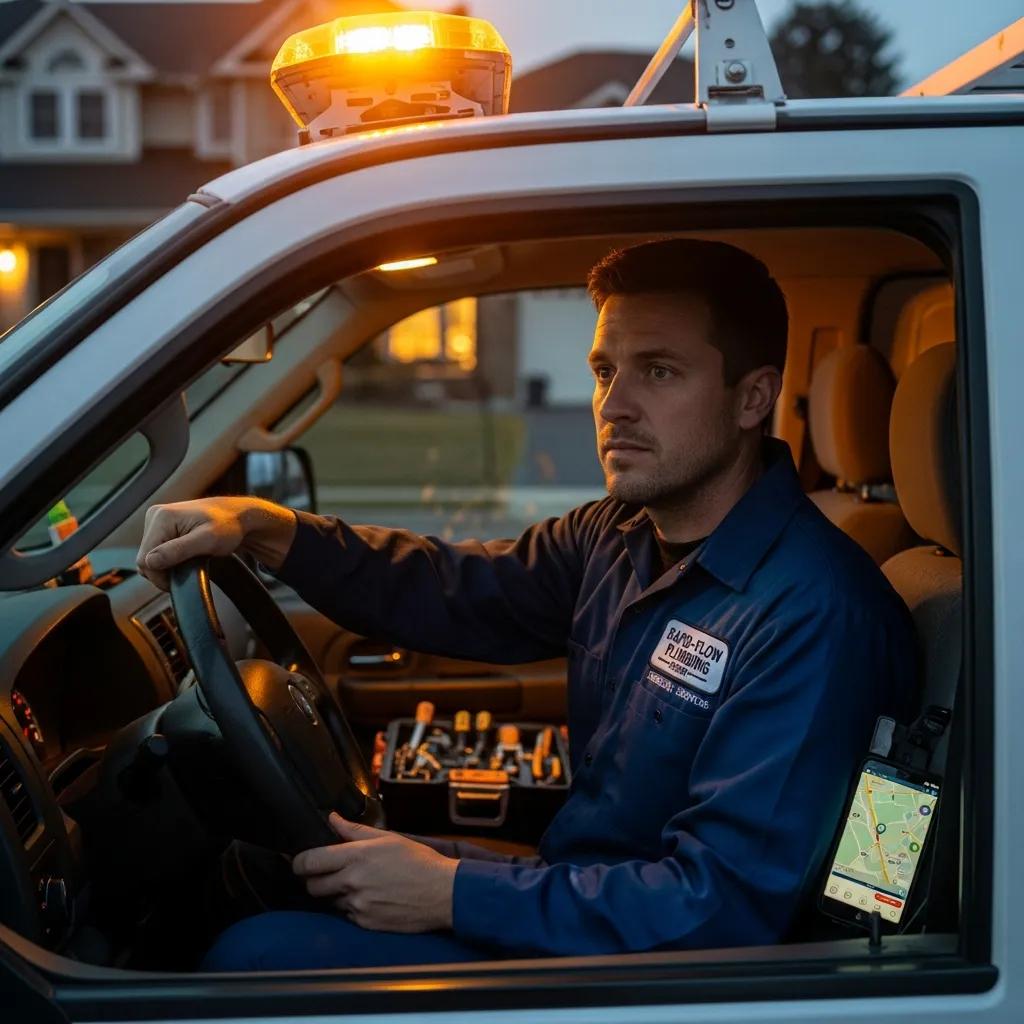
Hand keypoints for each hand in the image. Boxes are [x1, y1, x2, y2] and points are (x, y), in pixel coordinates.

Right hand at [135, 497, 295, 589]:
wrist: (238, 515)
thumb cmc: (228, 526)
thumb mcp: (207, 541)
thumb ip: (178, 550)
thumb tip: (150, 562)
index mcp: (162, 517)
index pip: (144, 559)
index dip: (159, 576)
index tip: (179, 581)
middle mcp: (154, 515)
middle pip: (144, 559)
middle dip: (163, 571)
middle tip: (188, 572)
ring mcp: (157, 520)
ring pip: (150, 556)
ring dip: (166, 566)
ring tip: (189, 562)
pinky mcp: (162, 526)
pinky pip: (156, 551)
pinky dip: (168, 560)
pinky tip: (184, 558)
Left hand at [292, 813, 458, 932]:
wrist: (442, 892)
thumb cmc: (418, 861)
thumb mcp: (387, 838)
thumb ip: (354, 830)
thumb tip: (333, 818)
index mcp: (356, 856)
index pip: (309, 861)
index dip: (298, 862)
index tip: (300, 862)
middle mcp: (352, 882)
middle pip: (312, 886)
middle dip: (314, 880)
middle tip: (327, 873)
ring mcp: (357, 905)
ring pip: (330, 901)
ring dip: (337, 894)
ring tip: (358, 885)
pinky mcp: (365, 923)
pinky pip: (347, 915)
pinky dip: (353, 908)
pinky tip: (371, 898)